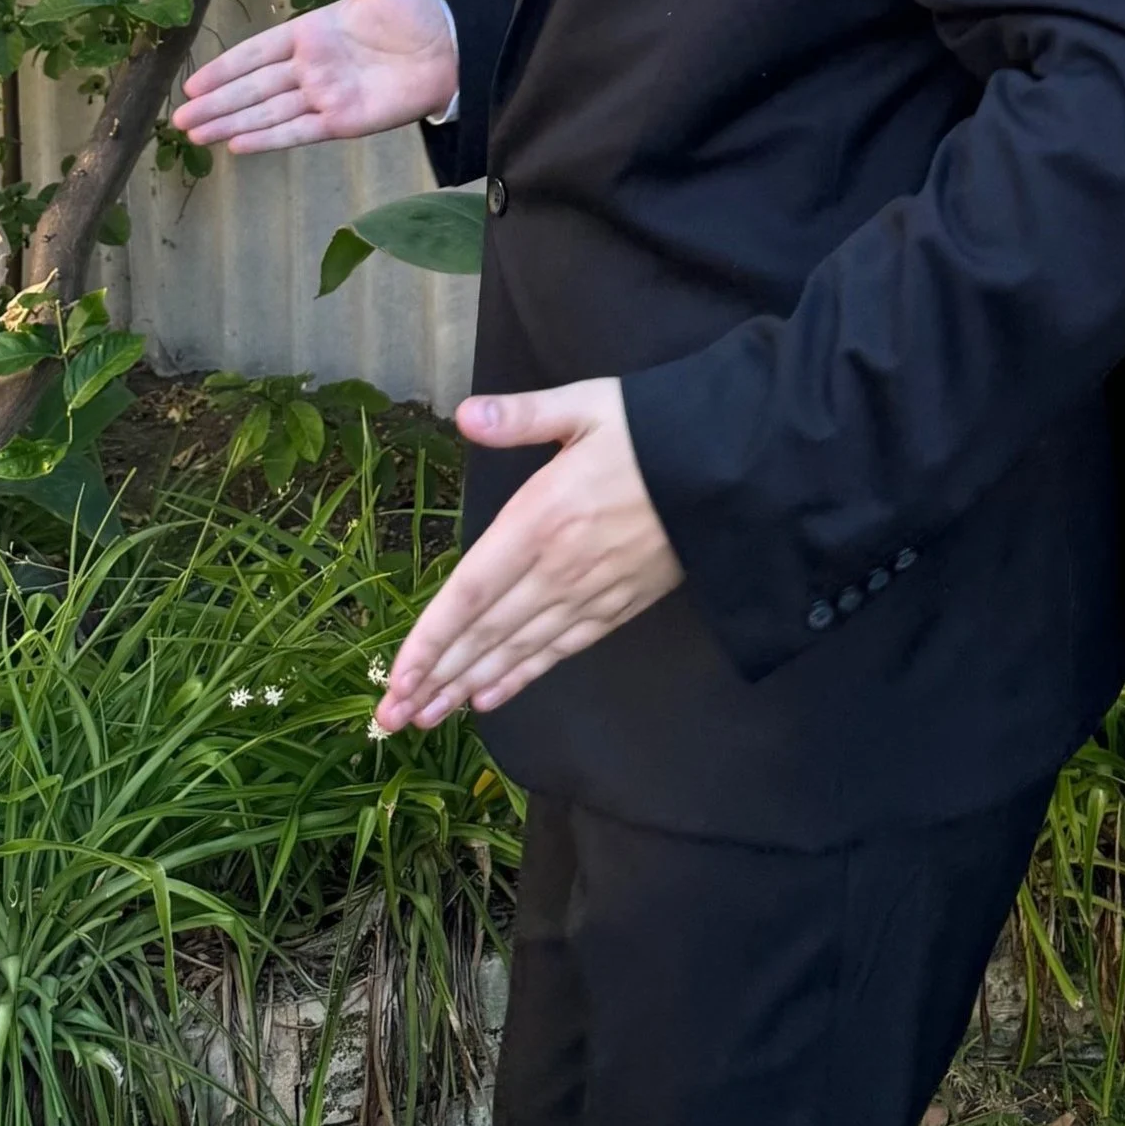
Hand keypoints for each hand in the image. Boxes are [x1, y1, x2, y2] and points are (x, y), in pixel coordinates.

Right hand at [172, 0, 457, 151]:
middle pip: (252, 88)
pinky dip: (269, 139)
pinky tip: (237, 145)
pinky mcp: (343, 121)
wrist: (455, 48)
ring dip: (231, 123)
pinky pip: (299, 131)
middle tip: (175, 119)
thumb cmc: (419, 10)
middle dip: (216, 102)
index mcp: (311, 32)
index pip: (256, 52)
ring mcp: (324, 96)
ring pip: (267, 113)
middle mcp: (311, 68)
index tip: (191, 82)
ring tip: (193, 135)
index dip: (223, 67)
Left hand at [376, 376, 680, 728]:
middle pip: (486, 633)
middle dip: (436, 678)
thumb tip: (465, 414)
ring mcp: (591, 594)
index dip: (432, 639)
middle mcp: (560, 568)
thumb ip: (523, 415)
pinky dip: (523, 676)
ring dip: (468, 686)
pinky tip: (490, 697)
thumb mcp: (588, 406)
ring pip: (518, 650)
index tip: (396, 678)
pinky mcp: (619, 606)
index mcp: (542, 518)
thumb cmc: (657, 430)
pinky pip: (561, 650)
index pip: (472, 590)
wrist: (734, 467)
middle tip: (390, 719)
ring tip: (424, 718)